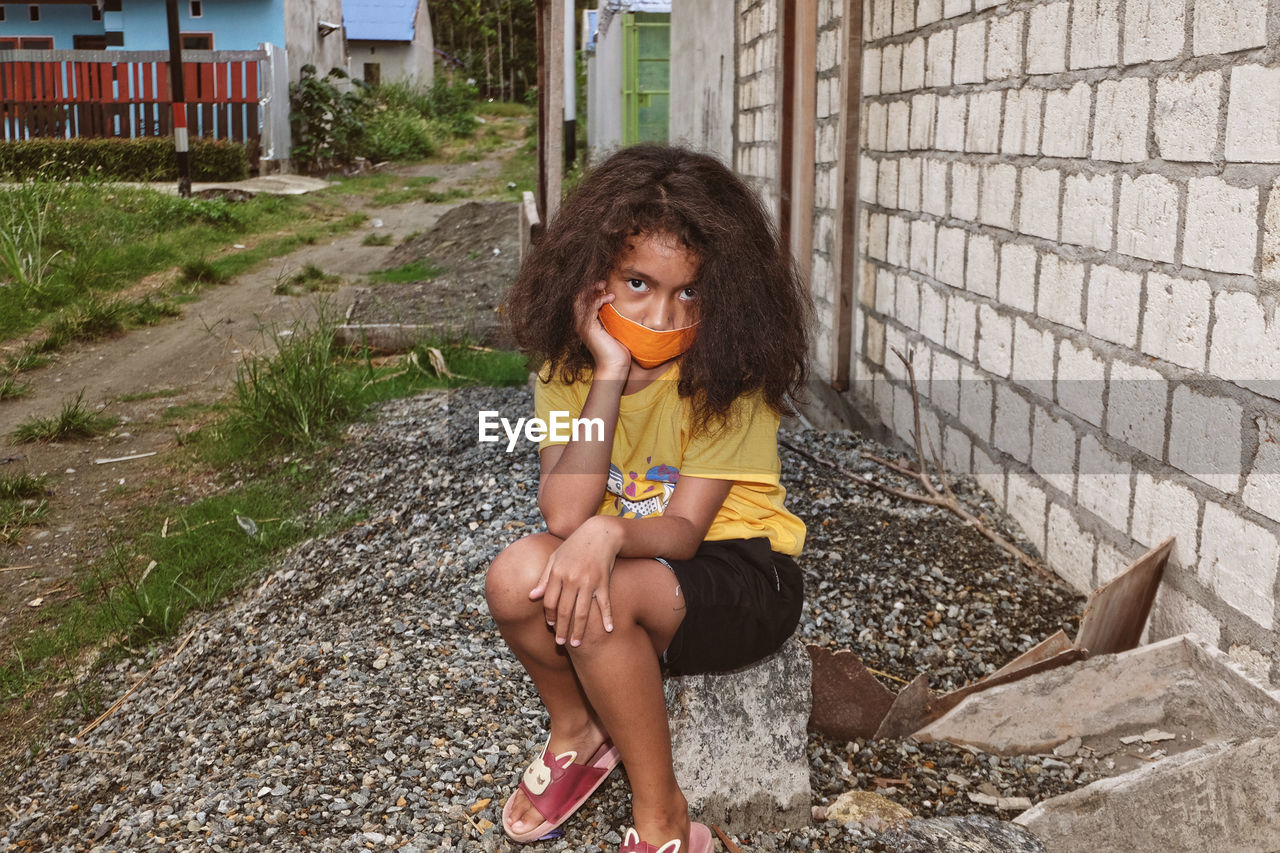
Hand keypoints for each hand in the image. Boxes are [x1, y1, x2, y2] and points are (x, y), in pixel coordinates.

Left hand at [529, 517, 617, 646]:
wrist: (600, 533)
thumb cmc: (575, 546)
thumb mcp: (555, 558)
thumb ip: (544, 578)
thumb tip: (531, 597)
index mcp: (557, 573)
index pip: (550, 601)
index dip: (550, 616)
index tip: (552, 627)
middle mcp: (571, 579)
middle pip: (564, 610)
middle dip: (562, 629)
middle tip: (561, 643)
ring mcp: (588, 581)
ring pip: (582, 611)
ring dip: (579, 630)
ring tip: (576, 644)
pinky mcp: (604, 581)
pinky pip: (605, 603)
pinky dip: (607, 617)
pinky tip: (609, 630)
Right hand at [574, 282, 630, 376]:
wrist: (615, 365)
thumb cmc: (617, 349)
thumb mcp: (614, 327)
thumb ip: (611, 315)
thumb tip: (618, 301)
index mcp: (586, 323)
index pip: (582, 300)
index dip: (589, 289)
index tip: (603, 284)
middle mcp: (581, 324)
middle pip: (578, 298)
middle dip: (589, 287)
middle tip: (603, 282)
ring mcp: (583, 326)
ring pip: (581, 301)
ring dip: (593, 290)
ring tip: (604, 285)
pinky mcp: (588, 329)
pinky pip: (589, 308)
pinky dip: (599, 300)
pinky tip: (610, 298)